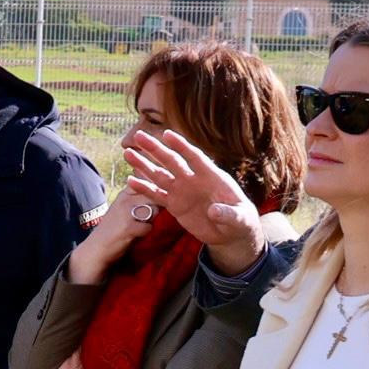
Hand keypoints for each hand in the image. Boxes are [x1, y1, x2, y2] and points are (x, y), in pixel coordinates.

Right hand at [64, 186, 163, 286]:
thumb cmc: (113, 229)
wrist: (96, 248)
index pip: (147, 183)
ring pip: (154, 211)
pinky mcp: (128, 227)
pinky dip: (145, 233)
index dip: (155, 192)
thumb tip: (160, 191)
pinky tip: (135, 235)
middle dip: (156, 208)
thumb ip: (139, 199)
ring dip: (151, 221)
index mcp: (125, 193)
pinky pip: (149, 227)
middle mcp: (125, 199)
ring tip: (139, 226)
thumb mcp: (123, 208)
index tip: (152, 203)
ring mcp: (126, 212)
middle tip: (146, 219)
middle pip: (154, 197)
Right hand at [121, 125, 282, 267]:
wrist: (231, 233)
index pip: (195, 157)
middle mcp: (194, 180)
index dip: (182, 146)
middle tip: (138, 136)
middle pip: (172, 161)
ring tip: (128, 153)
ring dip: (144, 165)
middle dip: (155, 149)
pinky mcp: (175, 205)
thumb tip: (214, 211)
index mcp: (211, 176)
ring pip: (160, 175)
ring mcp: (183, 191)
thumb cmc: (240, 221)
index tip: (167, 135)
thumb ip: (228, 214)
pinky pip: (156, 195)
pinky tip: (129, 182)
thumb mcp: (240, 219)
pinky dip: (144, 189)